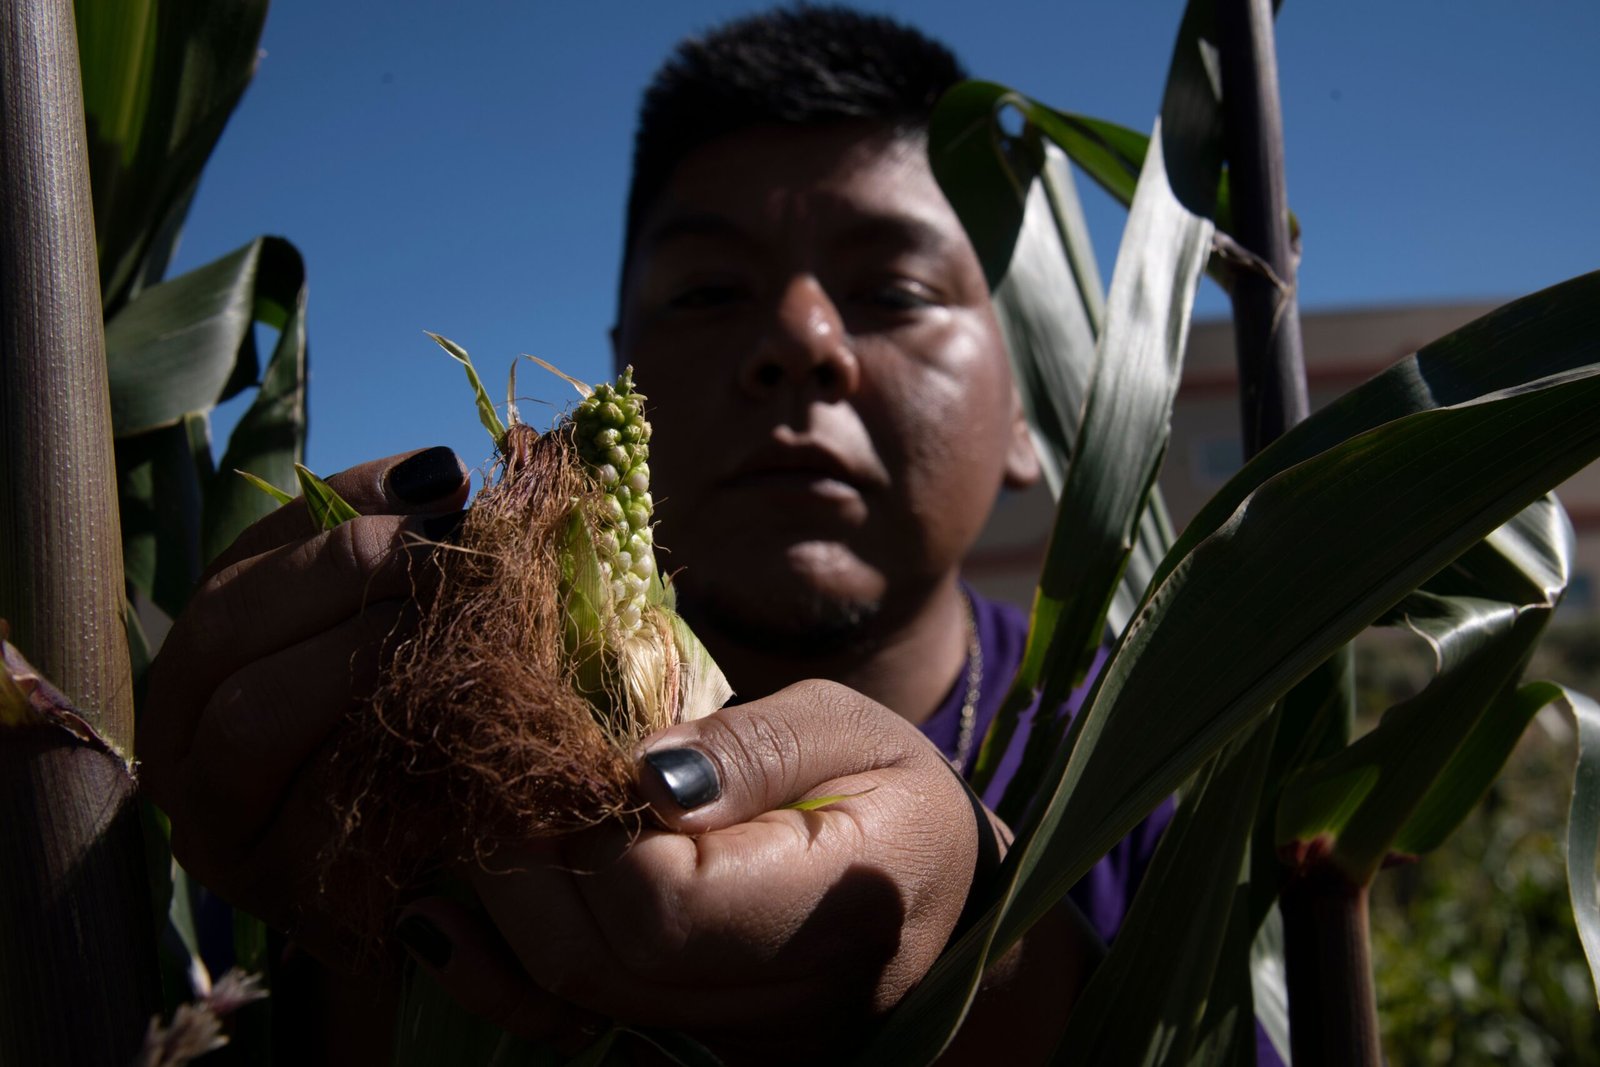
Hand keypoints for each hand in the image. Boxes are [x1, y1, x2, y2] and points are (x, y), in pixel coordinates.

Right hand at [137, 447, 469, 961]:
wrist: (452, 896)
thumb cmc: (430, 744)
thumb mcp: (405, 646)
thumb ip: (402, 562)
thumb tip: (444, 478)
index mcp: (206, 663)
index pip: (248, 558)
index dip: (346, 508)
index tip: (448, 490)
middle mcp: (184, 745)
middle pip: (231, 625)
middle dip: (351, 571)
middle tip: (457, 553)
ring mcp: (224, 829)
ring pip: (251, 718)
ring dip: (362, 657)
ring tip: (462, 630)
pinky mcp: (285, 897)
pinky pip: (319, 813)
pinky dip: (394, 758)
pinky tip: (468, 723)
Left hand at [398, 679, 979, 1058]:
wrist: (937, 896)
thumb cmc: (891, 792)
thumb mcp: (846, 726)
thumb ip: (752, 746)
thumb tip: (643, 776)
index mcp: (845, 908)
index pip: (663, 904)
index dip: (588, 834)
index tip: (565, 761)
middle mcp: (794, 1009)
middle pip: (600, 964)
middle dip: (522, 868)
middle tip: (497, 783)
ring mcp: (742, 1051)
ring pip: (575, 1005)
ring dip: (503, 913)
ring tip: (475, 829)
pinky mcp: (699, 1059)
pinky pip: (576, 1035)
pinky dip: (502, 979)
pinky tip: (444, 923)